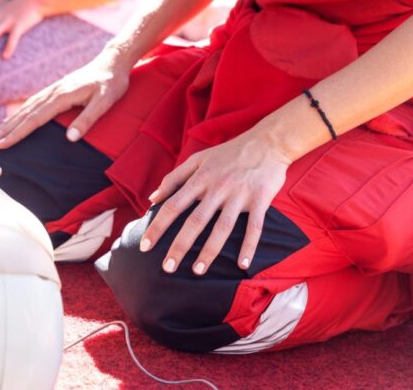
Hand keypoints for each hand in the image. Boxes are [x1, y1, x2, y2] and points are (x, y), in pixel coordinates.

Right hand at [0, 47, 130, 147]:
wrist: (112, 63)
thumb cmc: (111, 83)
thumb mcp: (105, 102)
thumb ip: (87, 119)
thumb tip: (71, 139)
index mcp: (62, 96)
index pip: (35, 118)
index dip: (18, 133)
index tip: (3, 144)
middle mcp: (52, 93)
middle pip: (24, 114)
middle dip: (5, 130)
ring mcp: (52, 91)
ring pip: (25, 109)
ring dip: (8, 123)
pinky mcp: (55, 91)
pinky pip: (32, 105)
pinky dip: (19, 115)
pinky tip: (13, 121)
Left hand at [139, 131, 291, 274]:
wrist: (267, 142)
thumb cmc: (228, 153)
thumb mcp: (197, 159)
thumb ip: (173, 178)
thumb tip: (152, 199)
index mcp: (199, 178)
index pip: (173, 206)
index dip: (158, 226)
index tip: (145, 246)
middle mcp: (217, 188)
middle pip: (195, 221)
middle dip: (179, 245)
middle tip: (167, 268)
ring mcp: (239, 195)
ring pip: (222, 227)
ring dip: (210, 250)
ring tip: (197, 270)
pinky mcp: (260, 200)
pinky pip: (254, 227)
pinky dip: (249, 246)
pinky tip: (242, 265)